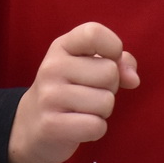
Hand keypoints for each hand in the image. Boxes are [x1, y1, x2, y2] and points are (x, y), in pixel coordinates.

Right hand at [8, 23, 139, 162]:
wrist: (30, 125)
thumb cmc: (70, 90)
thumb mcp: (89, 66)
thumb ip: (119, 63)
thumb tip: (133, 78)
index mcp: (62, 47)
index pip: (94, 33)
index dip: (113, 47)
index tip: (108, 60)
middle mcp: (52, 67)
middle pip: (110, 72)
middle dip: (110, 88)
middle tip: (90, 93)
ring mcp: (49, 96)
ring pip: (106, 102)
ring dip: (102, 111)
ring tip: (83, 110)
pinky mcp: (51, 125)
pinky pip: (96, 126)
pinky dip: (95, 130)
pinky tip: (79, 126)